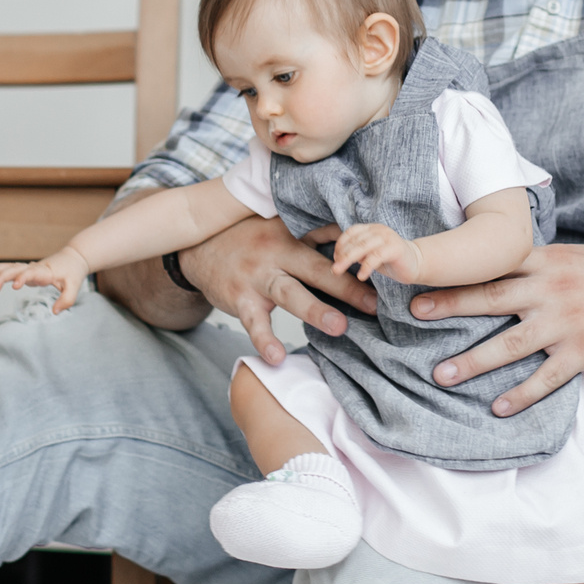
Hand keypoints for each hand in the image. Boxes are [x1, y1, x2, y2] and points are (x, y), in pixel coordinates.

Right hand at [0, 252, 89, 313]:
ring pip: (10, 267)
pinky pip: (11, 269)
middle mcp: (34, 268)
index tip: (15, 286)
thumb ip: (67, 299)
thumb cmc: (73, 272)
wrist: (74, 258)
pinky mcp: (26, 270)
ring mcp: (29, 268)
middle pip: (16, 269)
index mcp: (45, 272)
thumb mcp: (75, 286)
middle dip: (3, 276)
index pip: (31, 273)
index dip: (23, 278)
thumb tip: (55, 311)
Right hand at [178, 213, 379, 366]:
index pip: (331, 240)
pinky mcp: (239, 298)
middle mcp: (277, 252)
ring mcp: (258, 276)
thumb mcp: (279, 226)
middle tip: (376, 304)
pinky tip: (277, 357)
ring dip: (315, 310)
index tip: (385, 268)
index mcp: (293, 234)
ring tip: (339, 327)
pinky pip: (254, 322)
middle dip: (347, 287)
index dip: (357, 253)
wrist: (198, 246)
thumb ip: (314, 232)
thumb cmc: (251, 238)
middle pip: (317, 269)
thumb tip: (360, 236)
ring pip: (289, 294)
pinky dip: (264, 340)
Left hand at [331, 222, 420, 283]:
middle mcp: (379, 230)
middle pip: (355, 240)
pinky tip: (361, 276)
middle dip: (342, 255)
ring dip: (348, 259)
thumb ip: (357, 253)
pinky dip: (366, 266)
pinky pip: (376, 256)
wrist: (416, 264)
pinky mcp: (395, 248)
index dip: (341, 245)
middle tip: (334, 269)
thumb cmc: (390, 260)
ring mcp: (388, 237)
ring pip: (363, 246)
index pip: (351, 232)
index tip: (335, 258)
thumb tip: (339, 258)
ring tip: (339, 271)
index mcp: (371, 228)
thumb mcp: (370, 254)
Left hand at [414, 243, 583, 416]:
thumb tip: (492, 272)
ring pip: (511, 344)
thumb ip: (533, 265)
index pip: (491, 266)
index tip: (421, 277)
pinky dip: (521, 395)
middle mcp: (552, 289)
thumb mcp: (571, 257)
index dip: (455, 273)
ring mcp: (567, 321)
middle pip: (491, 299)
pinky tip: (498, 408)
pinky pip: (546, 378)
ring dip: (474, 361)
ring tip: (442, 375)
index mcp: (545, 261)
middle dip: (449, 307)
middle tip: (414, 316)